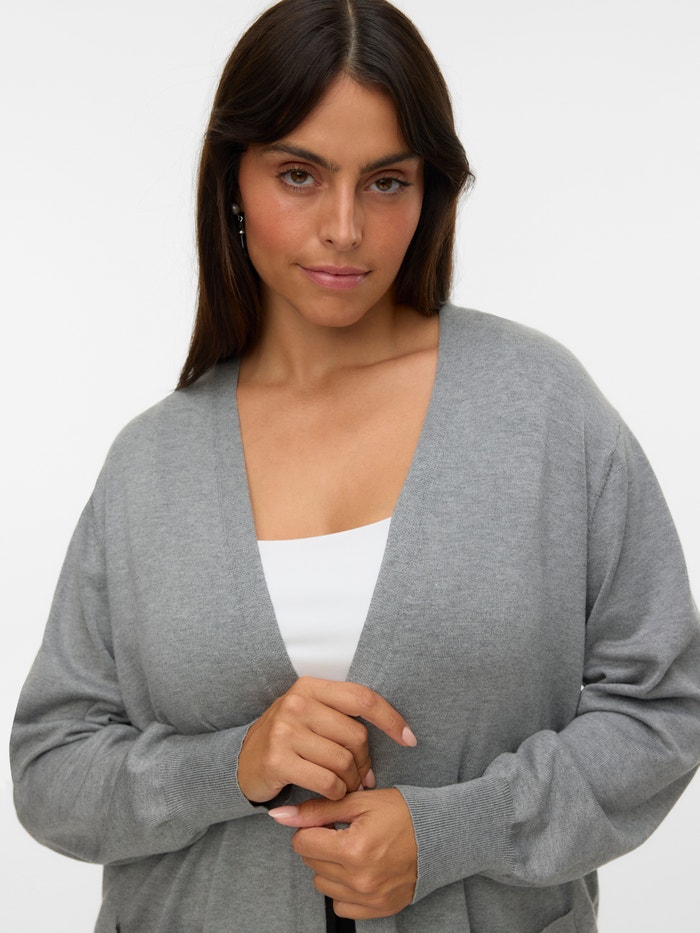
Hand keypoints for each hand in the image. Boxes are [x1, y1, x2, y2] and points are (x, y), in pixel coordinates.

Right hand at [237, 677, 416, 802]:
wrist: (242, 763)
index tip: (409, 739)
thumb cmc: (287, 740)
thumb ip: (343, 717)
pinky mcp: (277, 759)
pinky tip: (331, 793)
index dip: (390, 719)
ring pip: (343, 761)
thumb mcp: (311, 716)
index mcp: (310, 687)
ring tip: (346, 787)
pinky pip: (326, 781)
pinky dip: (336, 792)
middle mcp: (297, 703)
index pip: (362, 698)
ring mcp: (285, 730)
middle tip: (362, 778)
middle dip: (365, 762)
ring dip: (351, 782)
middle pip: (356, 735)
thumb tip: (393, 734)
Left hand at [269, 788, 417, 918]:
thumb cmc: (402, 812)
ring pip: (322, 884)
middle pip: (311, 863)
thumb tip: (280, 815)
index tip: (326, 821)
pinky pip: (340, 905)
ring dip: (330, 867)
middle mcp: (360, 879)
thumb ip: (318, 809)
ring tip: (352, 849)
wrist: (439, 835)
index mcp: (354, 849)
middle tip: (342, 831)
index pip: (303, 843)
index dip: (311, 828)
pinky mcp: (378, 909)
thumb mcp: (359, 802)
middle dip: (320, 844)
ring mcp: (369, 898)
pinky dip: (343, 889)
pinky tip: (358, 869)